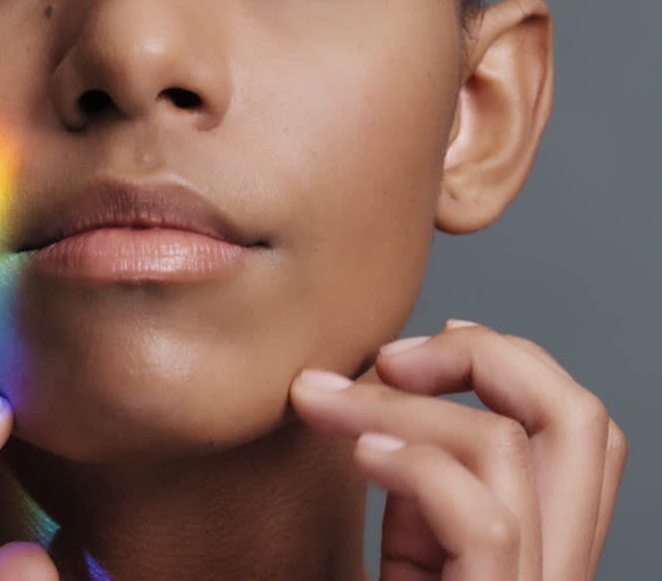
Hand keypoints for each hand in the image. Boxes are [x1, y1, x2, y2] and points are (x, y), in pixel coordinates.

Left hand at [290, 319, 627, 580]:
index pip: (577, 433)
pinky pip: (488, 523)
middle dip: (491, 356)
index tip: (413, 349)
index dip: (507, 363)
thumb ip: (421, 498)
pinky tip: (357, 456)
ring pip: (530, 452)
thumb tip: (391, 410)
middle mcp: (555, 575)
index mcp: (538, 552)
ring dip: (411, 401)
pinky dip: (417, 465)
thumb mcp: (407, 563)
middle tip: (390, 356)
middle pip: (585, 423)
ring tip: (323, 401)